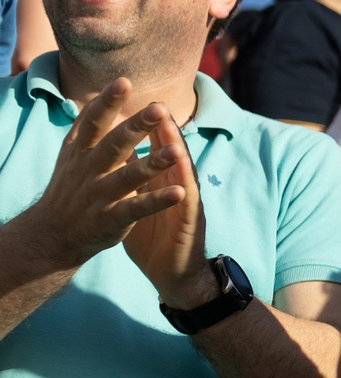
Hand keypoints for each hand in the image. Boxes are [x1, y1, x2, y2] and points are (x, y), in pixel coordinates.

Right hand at [12, 80, 184, 274]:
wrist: (50, 234)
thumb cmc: (69, 187)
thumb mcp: (71, 154)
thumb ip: (87, 127)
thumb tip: (101, 93)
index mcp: (80, 151)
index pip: (92, 122)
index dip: (107, 102)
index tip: (123, 81)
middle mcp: (88, 170)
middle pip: (113, 145)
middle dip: (135, 126)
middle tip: (158, 108)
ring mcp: (99, 194)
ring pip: (128, 176)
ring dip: (154, 163)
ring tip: (178, 151)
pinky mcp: (110, 218)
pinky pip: (137, 208)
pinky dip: (158, 201)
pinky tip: (180, 193)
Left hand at [121, 105, 212, 303]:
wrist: (172, 273)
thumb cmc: (154, 239)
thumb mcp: (136, 203)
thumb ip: (128, 179)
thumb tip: (114, 156)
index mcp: (159, 181)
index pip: (151, 149)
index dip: (143, 127)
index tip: (135, 108)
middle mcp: (175, 187)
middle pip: (168, 153)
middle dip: (162, 129)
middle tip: (155, 105)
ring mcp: (184, 203)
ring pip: (181, 172)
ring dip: (177, 150)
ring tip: (171, 129)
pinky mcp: (189, 223)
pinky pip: (185, 205)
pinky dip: (183, 190)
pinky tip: (183, 179)